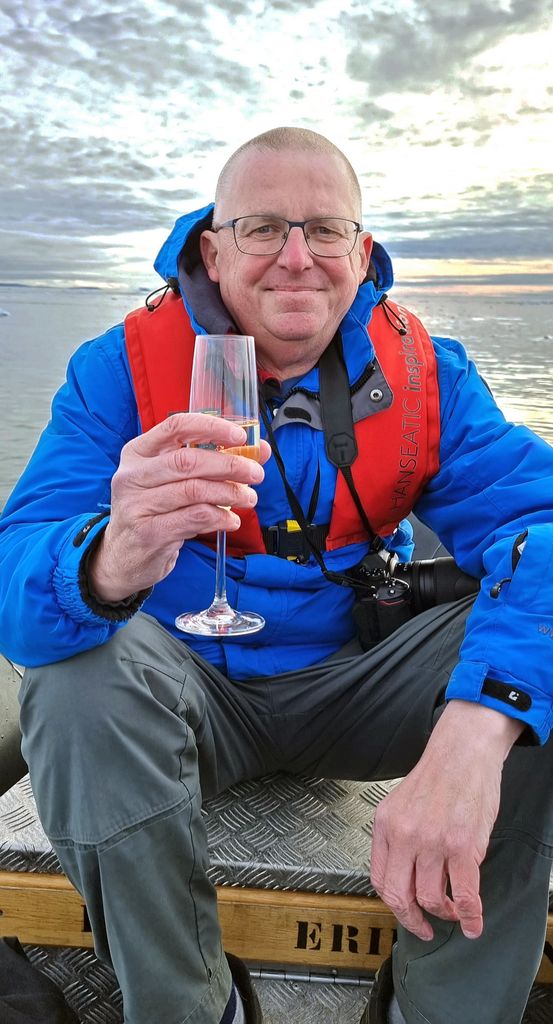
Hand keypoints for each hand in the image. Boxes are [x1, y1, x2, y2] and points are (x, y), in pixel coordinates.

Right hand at [87, 413, 270, 601]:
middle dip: (229, 465)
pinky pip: (194, 518)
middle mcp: (132, 475)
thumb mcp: (172, 481)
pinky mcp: (149, 532)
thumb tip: (259, 449)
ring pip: (194, 490)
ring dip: (230, 493)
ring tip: (248, 498)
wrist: (122, 555)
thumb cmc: (153, 511)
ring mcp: (137, 504)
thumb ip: (211, 461)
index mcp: (138, 452)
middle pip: (189, 460)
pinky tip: (231, 520)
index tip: (239, 436)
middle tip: (255, 474)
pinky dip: (220, 518)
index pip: (176, 426)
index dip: (211, 427)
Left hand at [370, 701, 523, 940]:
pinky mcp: (462, 846)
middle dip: (413, 920)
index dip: (394, 903)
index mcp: (385, 824)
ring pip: (431, 898)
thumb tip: (405, 873)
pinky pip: (464, 894)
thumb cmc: (438, 775)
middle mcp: (404, 835)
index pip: (380, 878)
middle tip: (425, 929)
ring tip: (453, 913)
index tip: (405, 913)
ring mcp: (432, 842)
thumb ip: (398, 836)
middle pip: (400, 895)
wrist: (464, 752)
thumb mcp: (401, 803)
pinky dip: (470, 915)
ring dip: (445, 914)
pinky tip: (473, 923)